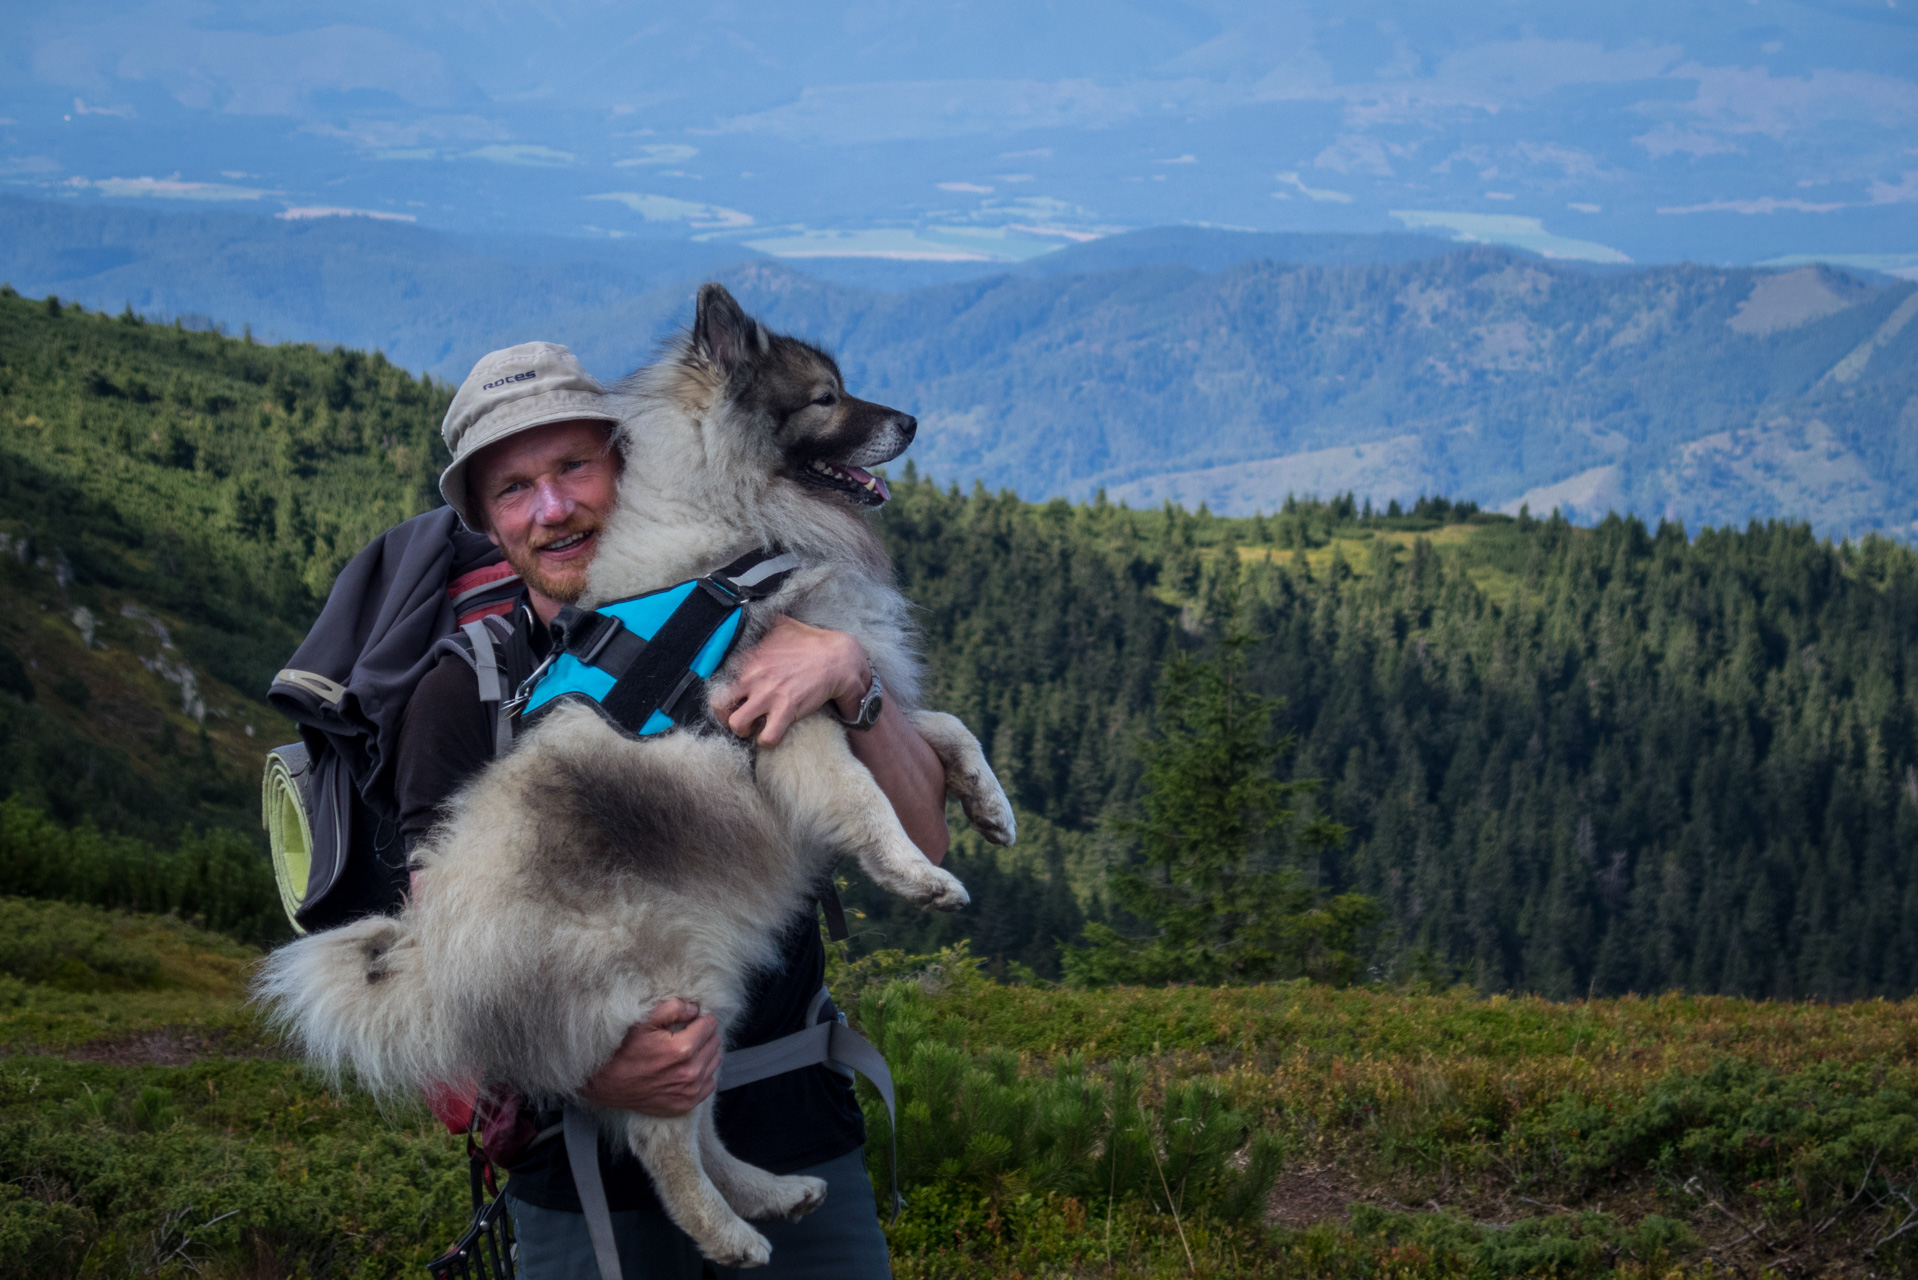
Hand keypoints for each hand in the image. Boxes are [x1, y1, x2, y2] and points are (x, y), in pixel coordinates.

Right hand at [578, 998, 719, 1116]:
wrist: (606, 1083)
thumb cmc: (622, 1050)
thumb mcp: (643, 1021)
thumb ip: (673, 1008)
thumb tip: (695, 1009)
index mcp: (682, 1049)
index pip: (710, 1025)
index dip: (700, 1019)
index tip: (689, 1020)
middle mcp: (690, 1072)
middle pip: (714, 1043)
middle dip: (704, 1035)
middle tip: (686, 1034)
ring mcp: (689, 1091)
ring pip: (714, 1062)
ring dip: (705, 1053)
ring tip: (686, 1050)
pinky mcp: (686, 1104)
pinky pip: (709, 1084)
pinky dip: (703, 1074)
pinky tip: (687, 1068)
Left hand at [713, 615, 869, 746]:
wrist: (837, 658)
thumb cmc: (811, 642)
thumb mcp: (781, 625)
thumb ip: (762, 625)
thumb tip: (754, 614)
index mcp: (748, 658)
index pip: (718, 678)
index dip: (725, 691)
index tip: (736, 696)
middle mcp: (753, 676)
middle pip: (718, 704)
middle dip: (725, 715)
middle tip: (739, 716)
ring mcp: (768, 695)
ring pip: (736, 724)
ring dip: (743, 731)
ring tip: (754, 727)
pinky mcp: (786, 710)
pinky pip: (767, 737)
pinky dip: (768, 741)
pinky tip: (773, 733)